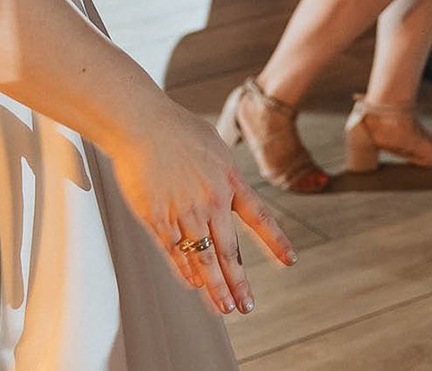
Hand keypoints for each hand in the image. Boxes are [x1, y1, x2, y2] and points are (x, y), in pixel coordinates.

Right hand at [104, 99, 296, 315]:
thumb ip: (224, 171)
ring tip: (223, 308)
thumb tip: (230, 186)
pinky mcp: (158, 219)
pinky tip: (193, 284)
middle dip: (239, 283)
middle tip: (246, 305)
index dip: (275, 241)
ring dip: (214, 288)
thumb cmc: (175, 128)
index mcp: (229, 181)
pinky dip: (185, 272)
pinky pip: (174, 253)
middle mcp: (211, 202)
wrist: (142, 124)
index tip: (289, 260)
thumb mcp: (214, 145)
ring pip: (203, 260)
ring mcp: (184, 213)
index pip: (259, 218)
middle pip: (229, 252)